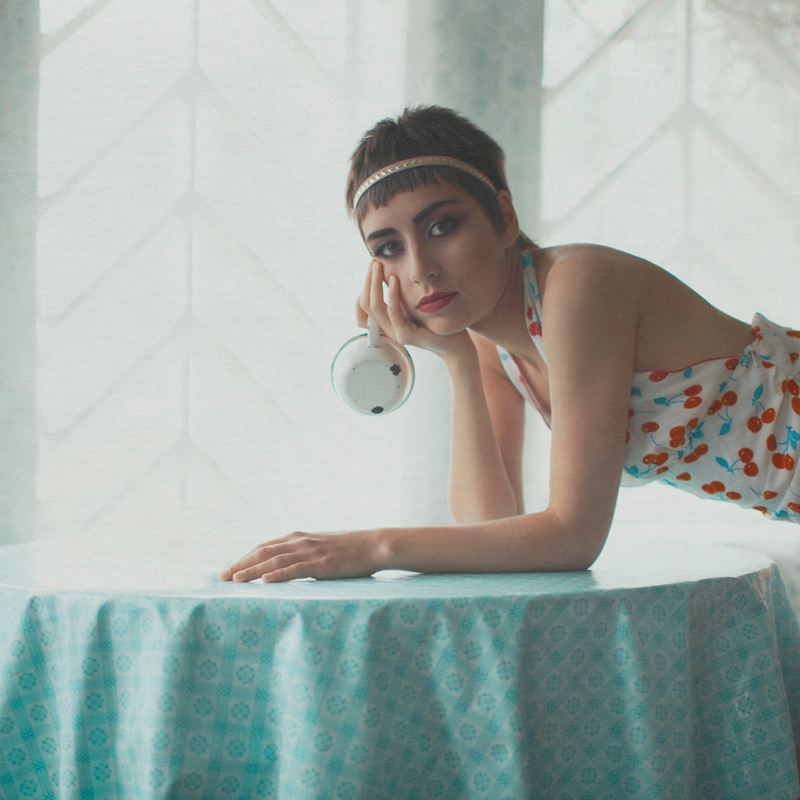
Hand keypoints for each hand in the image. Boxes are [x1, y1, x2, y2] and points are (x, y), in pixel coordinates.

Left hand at [219, 529, 385, 582]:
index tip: (229, 569)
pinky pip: (295, 569)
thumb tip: (289, 567)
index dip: (245, 557)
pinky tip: (265, 581)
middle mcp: (300, 541)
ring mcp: (310, 551)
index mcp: (299, 537)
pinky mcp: (321, 564)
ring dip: (252, 570)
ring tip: (234, 580)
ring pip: (274, 560)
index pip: (264, 547)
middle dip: (240, 564)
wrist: (375, 544)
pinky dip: (278, 574)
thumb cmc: (351, 549)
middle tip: (221, 578)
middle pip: (262, 552)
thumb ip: (304, 554)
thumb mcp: (322, 548)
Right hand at [356, 260, 471, 358]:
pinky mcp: (405, 335)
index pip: (363, 304)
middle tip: (375, 261)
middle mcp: (387, 329)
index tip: (373, 265)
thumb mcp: (413, 304)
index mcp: (387, 322)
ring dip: (375, 283)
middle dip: (368, 280)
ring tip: (379, 265)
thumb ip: (400, 295)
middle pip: (365, 303)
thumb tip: (390, 270)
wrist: (454, 341)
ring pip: (374, 306)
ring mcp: (395, 333)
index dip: (365, 284)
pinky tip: (395, 279)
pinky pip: (393, 312)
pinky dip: (392, 293)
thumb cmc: (436, 319)